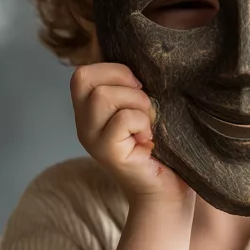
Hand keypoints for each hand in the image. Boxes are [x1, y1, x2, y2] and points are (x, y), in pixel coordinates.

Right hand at [71, 63, 190, 204]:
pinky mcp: (107, 153)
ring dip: (137, 103)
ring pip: (103, 96)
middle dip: (124, 83)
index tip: (139, 87)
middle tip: (145, 107)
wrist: (167, 191)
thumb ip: (131, 88)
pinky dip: (142, 123)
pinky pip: (123, 118)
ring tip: (148, 124)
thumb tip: (141, 57)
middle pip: (86, 78)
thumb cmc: (161, 149)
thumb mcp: (142, 110)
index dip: (112, 70)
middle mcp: (84, 125)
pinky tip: (149, 140)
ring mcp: (92, 140)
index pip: (82, 73)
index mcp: (89, 112)